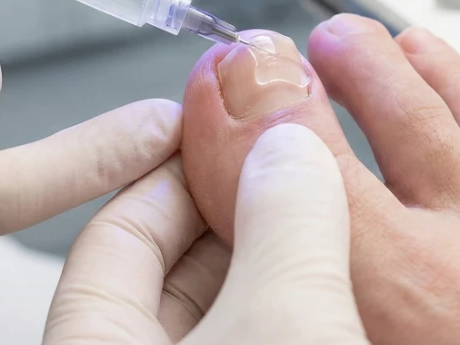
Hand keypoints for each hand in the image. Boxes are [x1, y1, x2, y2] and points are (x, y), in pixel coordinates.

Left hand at [44, 125, 368, 344]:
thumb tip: (288, 149)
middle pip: (170, 277)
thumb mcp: (283, 326)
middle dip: (239, 218)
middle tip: (294, 174)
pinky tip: (341, 296)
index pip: (117, 233)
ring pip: (222, 322)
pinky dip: (292, 321)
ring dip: (274, 272)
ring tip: (329, 227)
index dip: (180, 169)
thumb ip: (284, 224)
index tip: (234, 134)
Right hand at [179, 21, 459, 344]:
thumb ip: (314, 281)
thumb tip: (263, 288)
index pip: (304, 162)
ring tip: (422, 51)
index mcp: (414, 281)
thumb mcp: (378, 339)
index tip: (226, 79)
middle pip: (414, 117)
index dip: (251, 110)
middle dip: (363, 66)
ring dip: (457, 80)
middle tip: (333, 39)